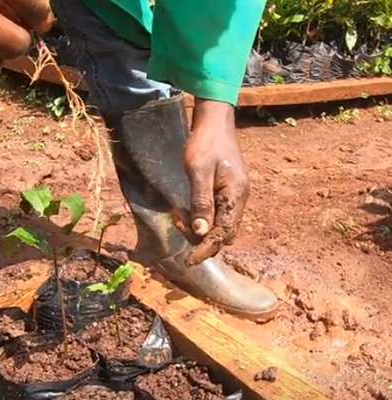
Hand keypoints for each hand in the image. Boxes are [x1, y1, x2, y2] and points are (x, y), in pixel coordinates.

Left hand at [183, 99, 249, 265]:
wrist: (214, 120)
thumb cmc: (205, 143)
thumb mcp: (198, 171)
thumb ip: (200, 202)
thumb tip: (201, 232)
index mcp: (235, 195)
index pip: (223, 234)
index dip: (206, 249)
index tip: (189, 260)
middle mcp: (240, 198)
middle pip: (225, 234)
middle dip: (204, 241)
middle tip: (179, 229)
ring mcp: (236, 194)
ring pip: (222, 225)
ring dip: (203, 230)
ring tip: (180, 218)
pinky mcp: (229, 190)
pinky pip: (219, 214)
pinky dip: (205, 219)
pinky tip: (189, 212)